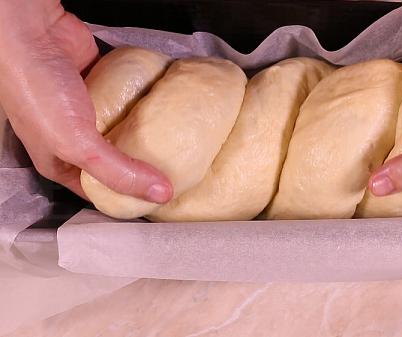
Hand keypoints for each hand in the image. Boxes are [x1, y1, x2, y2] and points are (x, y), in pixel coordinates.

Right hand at [0, 0, 171, 202]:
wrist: (30, 32)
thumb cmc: (39, 94)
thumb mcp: (76, 145)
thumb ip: (119, 171)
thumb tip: (162, 193)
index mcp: (61, 163)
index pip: (103, 191)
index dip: (131, 197)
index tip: (163, 197)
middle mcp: (76, 138)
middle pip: (119, 160)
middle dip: (146, 166)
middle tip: (182, 171)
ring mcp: (90, 110)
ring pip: (127, 128)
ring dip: (150, 133)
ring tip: (183, 144)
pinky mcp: (103, 83)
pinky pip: (130, 98)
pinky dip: (147, 103)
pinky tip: (170, 112)